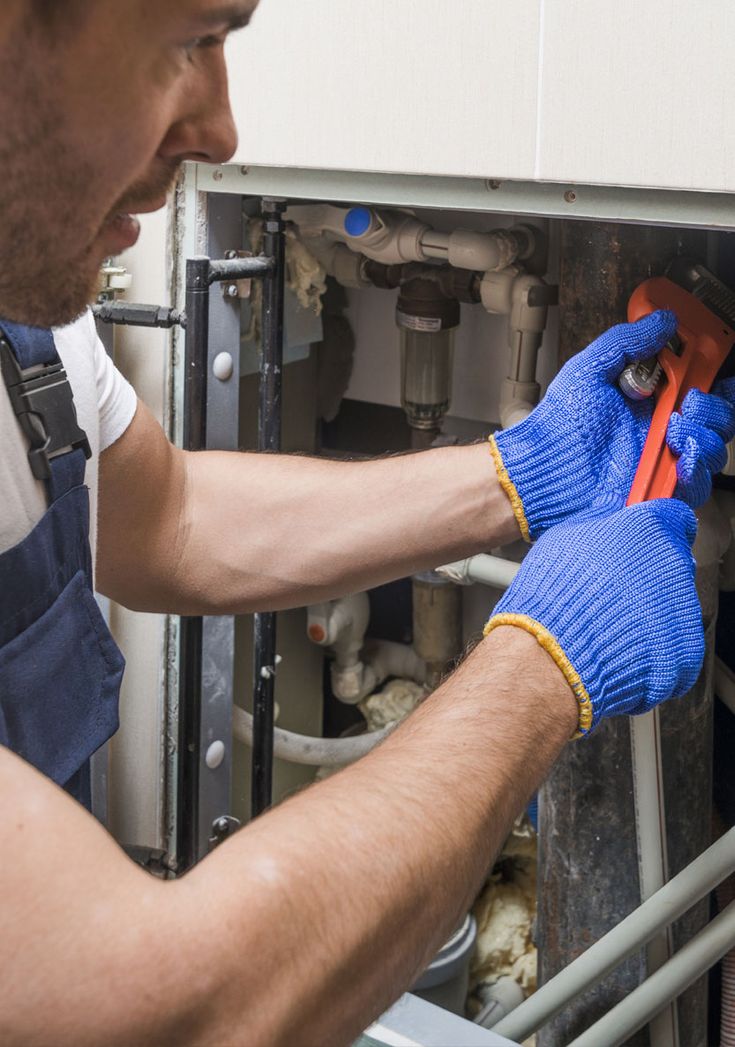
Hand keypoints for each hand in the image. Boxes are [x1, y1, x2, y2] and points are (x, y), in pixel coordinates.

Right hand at [485, 500, 703, 735]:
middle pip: (674, 564)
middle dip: (650, 574)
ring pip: (674, 606)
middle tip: (613, 589)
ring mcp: (685, 611)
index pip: (675, 518)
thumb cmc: (553, 594)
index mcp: (651, 529)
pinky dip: (653, 647)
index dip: (657, 529)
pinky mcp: (685, 651)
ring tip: (610, 623)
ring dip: (649, 612)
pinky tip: (620, 646)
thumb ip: (599, 518)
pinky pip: (674, 644)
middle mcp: (676, 566)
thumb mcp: (564, 536)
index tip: (644, 540)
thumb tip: (610, 506)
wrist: (554, 654)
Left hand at [490, 310, 734, 539]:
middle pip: (719, 416)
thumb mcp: (591, 369)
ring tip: (676, 431)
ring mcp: (664, 459)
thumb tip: (661, 320)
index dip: (716, 372)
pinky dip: (696, 471)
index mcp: (652, 396)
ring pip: (715, 449)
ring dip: (706, 436)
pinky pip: (698, 484)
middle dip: (715, 406)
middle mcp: (663, 427)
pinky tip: (679, 459)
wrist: (547, 468)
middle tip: (691, 402)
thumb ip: (627, 341)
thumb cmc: (560, 423)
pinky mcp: (660, 489)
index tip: (716, 361)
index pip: (701, 382)